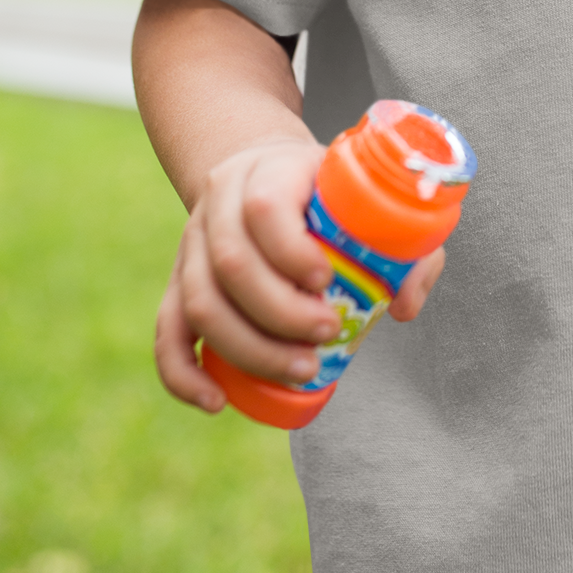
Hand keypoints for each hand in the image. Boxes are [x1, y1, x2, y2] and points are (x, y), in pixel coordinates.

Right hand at [154, 140, 450, 412]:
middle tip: (327, 334)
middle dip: (280, 312)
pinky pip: (167, 331)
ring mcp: (192, 244)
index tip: (328, 281)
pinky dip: (184, 372)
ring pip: (199, 301)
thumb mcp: (369, 198)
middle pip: (230, 263)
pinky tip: (216, 401)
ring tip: (301, 369)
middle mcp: (220, 204)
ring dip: (249, 347)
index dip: (292, 251)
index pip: (265, 208)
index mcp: (268, 171)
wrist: (265, 172)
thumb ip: (406, 245)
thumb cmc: (328, 194)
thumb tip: (401, 306)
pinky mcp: (178, 282)